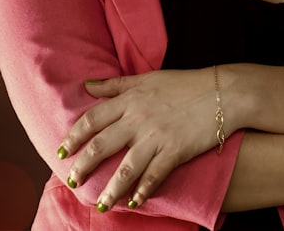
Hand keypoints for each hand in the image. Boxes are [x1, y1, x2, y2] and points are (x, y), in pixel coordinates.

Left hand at [57, 69, 222, 210]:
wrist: (222, 93)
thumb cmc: (184, 84)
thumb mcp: (146, 78)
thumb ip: (115, 85)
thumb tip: (87, 85)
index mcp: (129, 99)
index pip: (92, 119)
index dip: (74, 136)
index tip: (61, 150)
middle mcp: (138, 119)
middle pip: (101, 145)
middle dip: (83, 166)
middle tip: (71, 180)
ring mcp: (156, 136)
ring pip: (125, 168)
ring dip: (110, 189)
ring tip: (100, 204)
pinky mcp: (175, 151)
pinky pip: (154, 175)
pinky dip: (143, 191)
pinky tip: (134, 202)